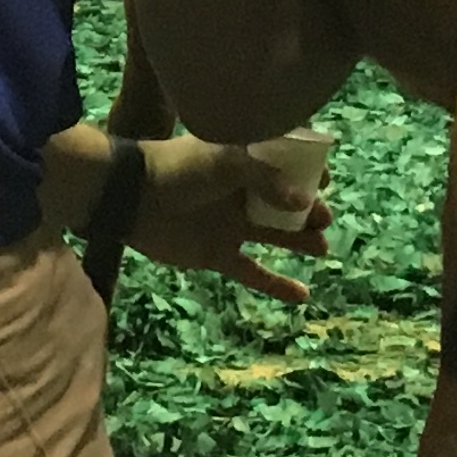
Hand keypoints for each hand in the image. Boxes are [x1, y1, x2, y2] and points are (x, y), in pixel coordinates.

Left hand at [125, 135, 325, 303]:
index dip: (306, 171)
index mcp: (242, 162)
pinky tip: (303, 295)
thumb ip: (266, 179)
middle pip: (284, 202)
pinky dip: (277, 285)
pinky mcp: (218, 255)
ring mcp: (230, 225)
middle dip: (308, 211)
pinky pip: (253, 272)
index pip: (283, 164)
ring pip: (274, 235)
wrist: (131, 200)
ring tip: (322, 249)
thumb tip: (305, 202)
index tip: (325, 179)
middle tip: (324, 218)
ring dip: (300, 241)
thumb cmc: (179, 169)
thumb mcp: (226, 162)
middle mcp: (241, 193)